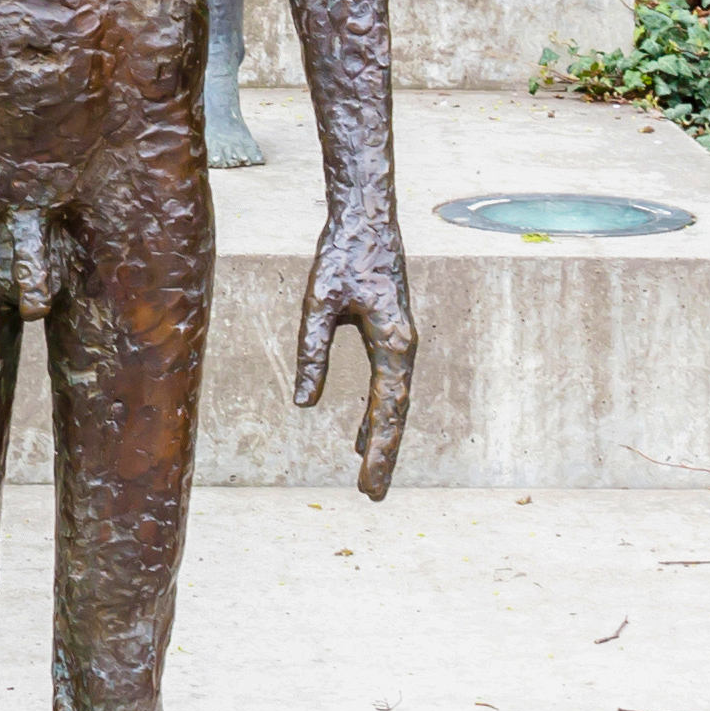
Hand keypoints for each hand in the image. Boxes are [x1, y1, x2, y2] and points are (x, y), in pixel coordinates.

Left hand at [294, 199, 412, 500]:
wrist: (367, 215)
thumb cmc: (343, 252)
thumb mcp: (318, 302)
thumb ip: (312, 352)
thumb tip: (305, 404)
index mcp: (393, 342)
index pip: (388, 410)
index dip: (381, 451)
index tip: (370, 485)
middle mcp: (404, 345)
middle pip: (396, 412)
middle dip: (385, 454)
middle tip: (373, 495)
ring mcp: (400, 339)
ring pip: (393, 400)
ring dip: (381, 436)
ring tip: (369, 474)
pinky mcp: (390, 332)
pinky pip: (385, 383)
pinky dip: (376, 411)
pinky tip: (361, 433)